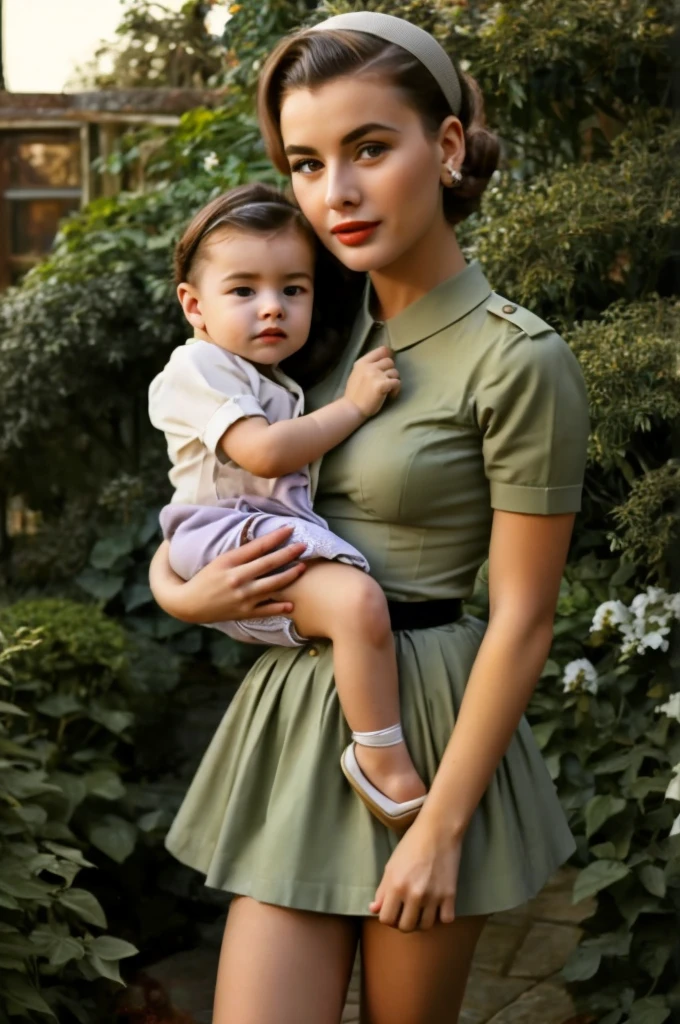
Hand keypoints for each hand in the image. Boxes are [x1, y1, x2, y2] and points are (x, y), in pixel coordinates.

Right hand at [149, 527, 306, 623]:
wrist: (187, 604)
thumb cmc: (204, 578)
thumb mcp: (218, 560)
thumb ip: (239, 551)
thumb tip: (258, 536)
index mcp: (229, 561)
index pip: (258, 546)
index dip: (276, 536)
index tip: (290, 528)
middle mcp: (237, 578)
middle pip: (269, 563)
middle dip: (289, 553)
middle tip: (304, 545)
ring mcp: (242, 597)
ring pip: (273, 585)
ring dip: (290, 576)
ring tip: (302, 568)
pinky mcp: (244, 612)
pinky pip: (266, 610)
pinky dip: (280, 607)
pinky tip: (292, 603)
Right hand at [344, 346, 399, 418]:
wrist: (351, 408)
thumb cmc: (354, 394)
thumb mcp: (357, 374)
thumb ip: (368, 366)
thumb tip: (383, 358)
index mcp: (362, 362)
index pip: (381, 350)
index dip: (388, 355)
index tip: (388, 364)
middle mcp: (369, 366)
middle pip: (389, 361)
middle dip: (390, 371)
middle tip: (386, 381)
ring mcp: (376, 375)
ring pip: (395, 372)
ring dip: (393, 381)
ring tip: (388, 390)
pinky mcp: (382, 385)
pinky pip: (397, 382)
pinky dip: (396, 389)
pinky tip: (391, 395)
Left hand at [368, 814, 462, 931]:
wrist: (438, 830)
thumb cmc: (411, 845)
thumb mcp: (391, 865)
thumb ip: (382, 890)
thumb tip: (374, 910)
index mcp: (396, 886)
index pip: (386, 919)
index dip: (388, 917)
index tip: (393, 909)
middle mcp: (414, 894)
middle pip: (406, 927)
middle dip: (403, 922)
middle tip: (407, 910)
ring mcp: (433, 896)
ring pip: (425, 926)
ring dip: (422, 920)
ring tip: (422, 908)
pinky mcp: (450, 895)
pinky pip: (445, 920)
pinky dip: (441, 916)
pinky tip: (438, 905)